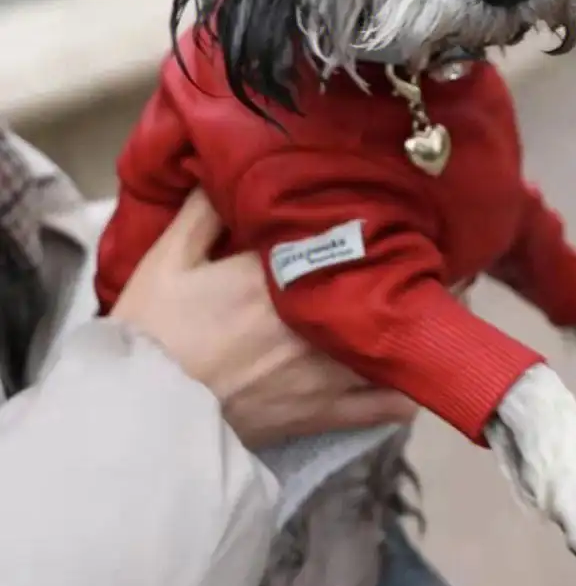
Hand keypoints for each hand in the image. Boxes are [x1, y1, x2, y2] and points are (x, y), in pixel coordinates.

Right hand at [110, 190, 417, 447]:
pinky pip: (387, 403)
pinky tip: (407, 368)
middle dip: (402, 270)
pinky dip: (403, 386)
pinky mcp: (326, 412)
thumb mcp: (166, 260)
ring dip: (410, 321)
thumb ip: (203, 212)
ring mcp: (326, 368)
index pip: (342, 237)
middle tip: (423, 257)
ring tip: (423, 305)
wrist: (143, 415)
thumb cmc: (152, 333)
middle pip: (383, 285)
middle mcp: (315, 318)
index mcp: (279, 273)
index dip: (366, 227)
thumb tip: (225, 170)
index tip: (388, 217)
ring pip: (395, 339)